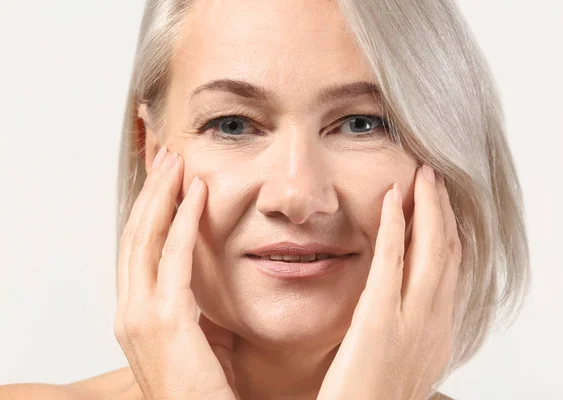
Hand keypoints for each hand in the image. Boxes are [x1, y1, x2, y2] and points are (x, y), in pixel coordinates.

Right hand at [114, 147, 238, 399]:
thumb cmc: (203, 390)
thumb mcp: (197, 339)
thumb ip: (197, 306)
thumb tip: (214, 279)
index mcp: (135, 314)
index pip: (138, 249)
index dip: (149, 210)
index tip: (165, 180)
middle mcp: (130, 311)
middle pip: (136, 235)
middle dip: (152, 192)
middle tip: (168, 158)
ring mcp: (141, 315)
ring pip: (147, 238)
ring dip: (163, 196)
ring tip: (177, 162)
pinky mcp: (165, 320)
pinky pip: (175, 258)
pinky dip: (185, 222)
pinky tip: (197, 194)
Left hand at [317, 165, 461, 399]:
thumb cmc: (371, 399)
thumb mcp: (400, 361)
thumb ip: (403, 329)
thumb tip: (395, 305)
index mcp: (436, 334)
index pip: (451, 272)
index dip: (449, 233)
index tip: (442, 208)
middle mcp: (433, 324)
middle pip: (448, 253)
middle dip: (444, 211)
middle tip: (435, 179)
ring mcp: (411, 322)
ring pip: (430, 251)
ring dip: (428, 208)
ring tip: (422, 177)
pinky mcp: (378, 321)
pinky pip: (391, 263)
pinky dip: (395, 226)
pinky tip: (391, 199)